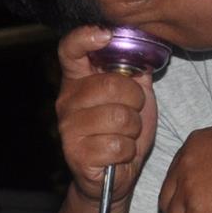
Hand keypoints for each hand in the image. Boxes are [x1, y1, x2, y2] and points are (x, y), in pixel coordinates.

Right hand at [54, 26, 158, 206]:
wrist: (113, 177)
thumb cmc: (124, 132)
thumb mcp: (135, 97)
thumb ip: (135, 71)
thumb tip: (144, 47)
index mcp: (78, 80)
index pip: (69, 48)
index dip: (85, 36)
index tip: (106, 36)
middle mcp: (67, 101)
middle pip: (111, 85)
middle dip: (135, 101)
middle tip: (133, 112)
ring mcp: (68, 128)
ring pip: (118, 117)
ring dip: (133, 129)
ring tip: (126, 135)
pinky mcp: (75, 154)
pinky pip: (117, 145)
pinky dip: (128, 151)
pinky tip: (120, 153)